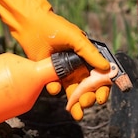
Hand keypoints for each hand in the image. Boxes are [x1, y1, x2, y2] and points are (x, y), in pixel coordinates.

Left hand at [0, 0, 109, 118]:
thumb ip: (90, 54)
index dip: (103, 89)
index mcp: (89, 59)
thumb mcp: (76, 39)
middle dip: (89, 99)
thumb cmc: (56, 28)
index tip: (101, 98)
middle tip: (86, 103)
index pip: (101, 77)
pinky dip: (55, 90)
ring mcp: (65, 72)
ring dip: (77, 104)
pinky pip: (56, 88)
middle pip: (89, 89)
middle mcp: (79, 67)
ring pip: (74, 93)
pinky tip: (54, 87)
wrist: (31, 25)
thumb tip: (107, 68)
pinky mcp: (50, 75)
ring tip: (77, 113)